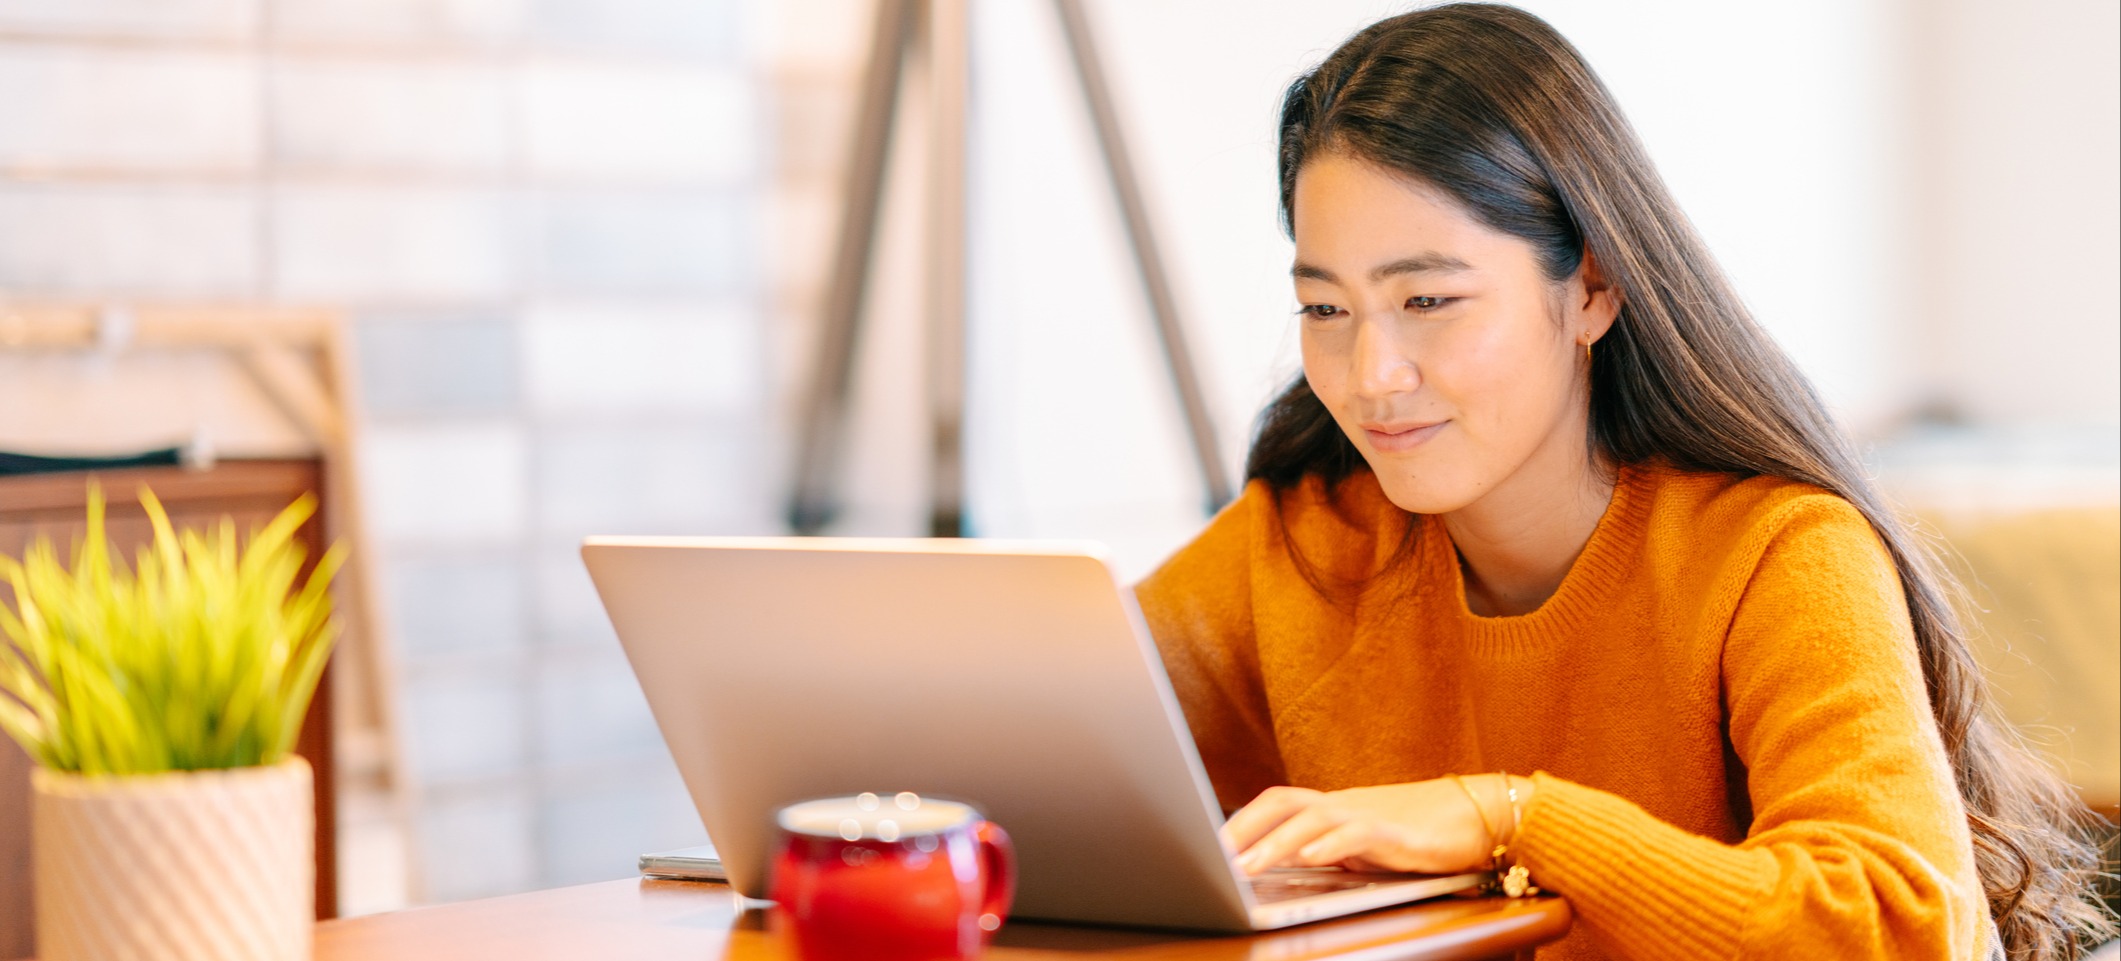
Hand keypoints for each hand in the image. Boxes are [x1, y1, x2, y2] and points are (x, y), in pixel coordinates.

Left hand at [1220, 777, 1514, 875]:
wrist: (1482, 815)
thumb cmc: (1422, 833)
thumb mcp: (1366, 847)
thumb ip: (1329, 853)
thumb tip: (1286, 870)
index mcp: (1333, 808)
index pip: (1276, 804)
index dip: (1240, 822)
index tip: (1206, 845)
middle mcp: (1344, 805)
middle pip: (1282, 802)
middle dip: (1243, 828)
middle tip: (1212, 856)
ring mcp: (1369, 815)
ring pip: (1312, 819)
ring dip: (1274, 843)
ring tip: (1245, 866)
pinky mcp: (1397, 832)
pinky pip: (1356, 833)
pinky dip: (1329, 845)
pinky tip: (1309, 858)